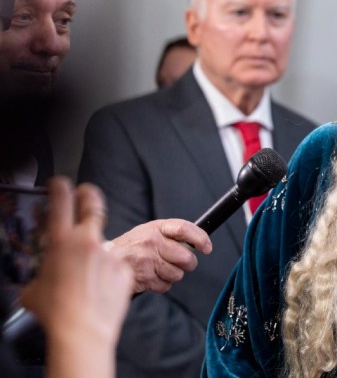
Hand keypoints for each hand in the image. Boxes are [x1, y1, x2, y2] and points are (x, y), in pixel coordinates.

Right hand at [20, 177, 132, 346]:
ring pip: (105, 246)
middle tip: (88, 193)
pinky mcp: (125, 269)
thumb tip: (41, 278)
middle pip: (94, 206)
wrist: (83, 330)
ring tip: (87, 281)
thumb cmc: (56, 312)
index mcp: (60, 242)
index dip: (62, 187)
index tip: (62, 183)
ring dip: (97, 256)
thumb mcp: (35, 288)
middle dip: (90, 195)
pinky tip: (99, 291)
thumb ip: (41, 274)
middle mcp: (87, 242)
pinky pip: (116, 267)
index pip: (61, 202)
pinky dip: (108, 275)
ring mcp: (110, 254)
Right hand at [105, 218, 212, 293]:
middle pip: (187, 257)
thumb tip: (195, 243)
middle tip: (179, 263)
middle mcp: (152, 241)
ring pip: (178, 274)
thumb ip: (169, 235)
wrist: (102, 262)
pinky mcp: (144, 277)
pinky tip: (150, 278)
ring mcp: (148, 260)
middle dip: (187, 264)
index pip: (184, 228)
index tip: (207, 247)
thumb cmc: (129, 248)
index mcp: (155, 228)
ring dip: (172, 275)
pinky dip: (161, 285)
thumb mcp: (147, 232)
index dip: (200, 238)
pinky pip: (166, 286)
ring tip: (157, 269)